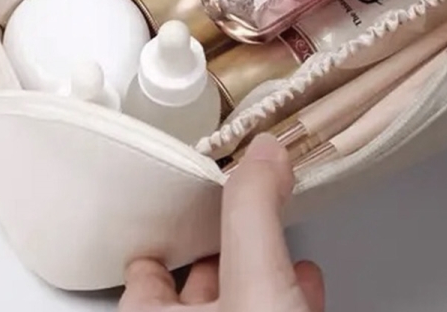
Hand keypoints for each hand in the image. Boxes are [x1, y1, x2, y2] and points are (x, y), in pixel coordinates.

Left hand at [119, 135, 323, 311]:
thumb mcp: (255, 279)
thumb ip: (252, 209)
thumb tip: (262, 150)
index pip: (140, 279)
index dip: (156, 243)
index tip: (172, 213)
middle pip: (190, 290)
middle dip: (212, 249)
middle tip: (224, 216)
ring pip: (236, 305)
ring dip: (254, 270)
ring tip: (269, 241)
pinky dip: (288, 294)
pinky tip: (305, 282)